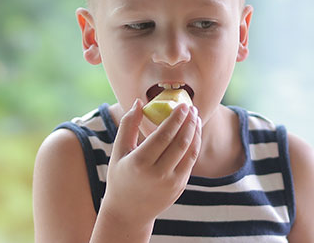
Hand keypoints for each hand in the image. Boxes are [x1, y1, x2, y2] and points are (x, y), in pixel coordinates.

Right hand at [99, 99, 201, 228]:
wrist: (128, 212)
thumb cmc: (120, 177)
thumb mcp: (118, 151)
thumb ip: (127, 125)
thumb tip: (138, 102)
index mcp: (140, 163)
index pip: (164, 136)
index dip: (176, 119)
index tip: (182, 105)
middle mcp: (158, 174)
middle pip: (180, 142)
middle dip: (189, 122)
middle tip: (191, 107)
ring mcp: (171, 182)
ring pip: (190, 152)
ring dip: (195, 132)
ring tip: (195, 117)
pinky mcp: (180, 186)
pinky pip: (191, 162)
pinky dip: (194, 145)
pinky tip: (193, 133)